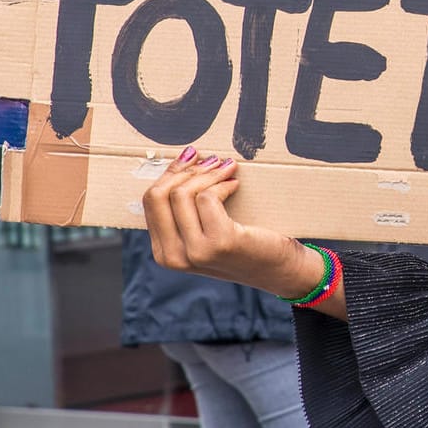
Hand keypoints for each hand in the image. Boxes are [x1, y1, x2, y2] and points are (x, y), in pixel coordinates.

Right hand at [142, 149, 322, 301]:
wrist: (278, 269)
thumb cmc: (243, 245)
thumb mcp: (204, 233)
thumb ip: (186, 213)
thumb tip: (181, 163)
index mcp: (164, 253)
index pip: (150, 201)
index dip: (170, 173)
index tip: (191, 157)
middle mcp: (173, 256)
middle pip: (159, 195)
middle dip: (184, 170)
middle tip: (211, 159)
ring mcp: (195, 251)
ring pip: (182, 193)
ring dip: (207, 173)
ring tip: (227, 167)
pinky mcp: (219, 242)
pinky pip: (207, 197)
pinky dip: (221, 184)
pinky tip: (235, 185)